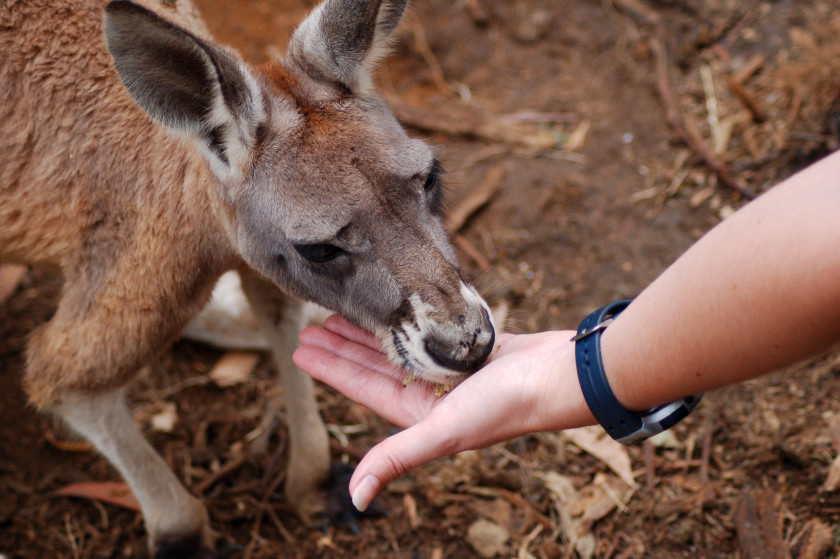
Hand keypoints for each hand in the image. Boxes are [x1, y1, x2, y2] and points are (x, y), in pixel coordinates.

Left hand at [293, 315, 592, 510]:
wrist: (557, 376)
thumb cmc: (504, 406)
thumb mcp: (442, 432)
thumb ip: (397, 458)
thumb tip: (354, 498)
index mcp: (418, 412)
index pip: (361, 386)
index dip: (330, 369)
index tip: (301, 349)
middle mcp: (430, 391)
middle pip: (373, 364)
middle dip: (341, 346)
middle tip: (310, 324)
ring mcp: (450, 366)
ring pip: (398, 343)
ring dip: (369, 330)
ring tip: (341, 311)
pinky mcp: (469, 343)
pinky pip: (427, 328)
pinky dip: (407, 315)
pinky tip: (394, 302)